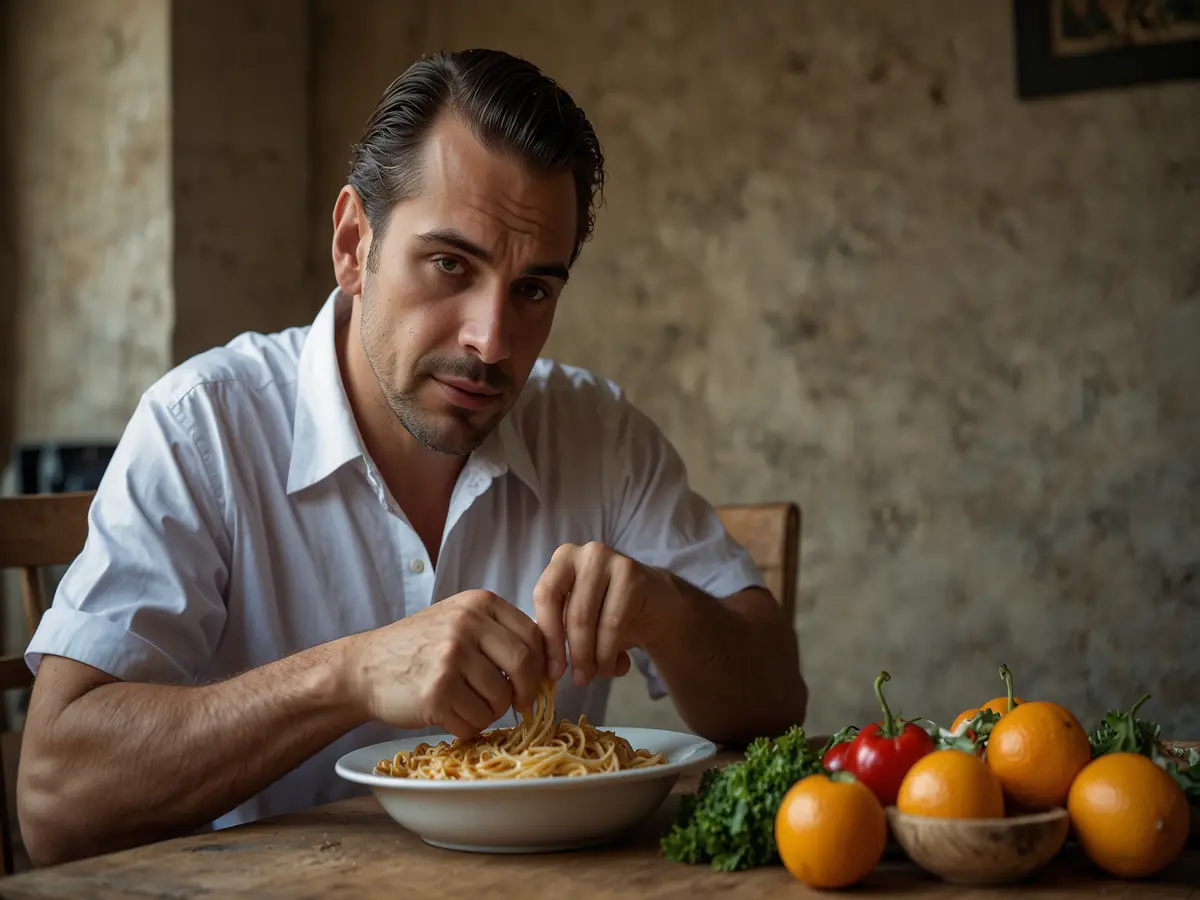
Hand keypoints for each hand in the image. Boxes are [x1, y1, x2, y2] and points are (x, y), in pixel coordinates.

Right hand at [348, 590, 544, 739]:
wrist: (364, 667)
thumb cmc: (419, 646)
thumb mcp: (459, 618)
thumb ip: (499, 632)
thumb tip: (550, 662)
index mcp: (478, 603)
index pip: (533, 635)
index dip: (543, 664)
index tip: (542, 681)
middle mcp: (466, 625)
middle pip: (524, 665)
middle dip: (527, 692)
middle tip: (519, 703)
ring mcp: (450, 658)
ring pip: (500, 699)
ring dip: (492, 712)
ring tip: (471, 705)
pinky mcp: (436, 692)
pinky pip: (475, 721)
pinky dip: (469, 727)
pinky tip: (451, 715)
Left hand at [532, 542, 676, 686]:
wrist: (655, 603)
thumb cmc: (608, 611)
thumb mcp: (576, 619)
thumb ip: (558, 633)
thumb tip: (542, 667)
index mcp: (562, 560)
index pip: (545, 597)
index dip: (548, 637)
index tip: (553, 670)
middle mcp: (584, 553)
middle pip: (571, 611)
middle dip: (574, 652)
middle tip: (579, 679)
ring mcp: (610, 559)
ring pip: (591, 619)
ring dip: (593, 656)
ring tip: (597, 674)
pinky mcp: (633, 575)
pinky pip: (614, 622)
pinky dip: (610, 652)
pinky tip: (614, 666)